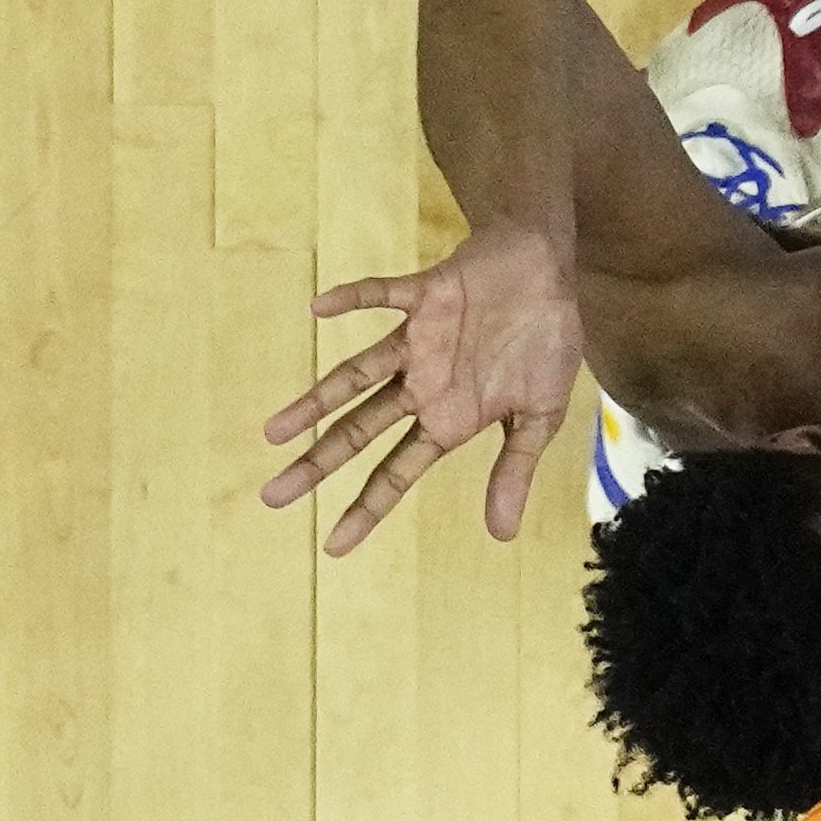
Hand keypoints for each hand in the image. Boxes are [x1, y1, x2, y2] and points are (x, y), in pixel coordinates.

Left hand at [259, 224, 584, 553]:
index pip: (397, 471)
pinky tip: (320, 309)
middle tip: (273, 497)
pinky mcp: (425, 296)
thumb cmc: (547, 343)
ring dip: (316, 400)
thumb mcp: (541, 417)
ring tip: (273, 432)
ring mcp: (418, 342)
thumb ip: (514, 470)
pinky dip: (353, 299)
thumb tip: (500, 535)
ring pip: (354, 375)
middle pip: (358, 430)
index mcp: (449, 419)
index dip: (367, 508)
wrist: (548, 273)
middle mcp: (423, 385)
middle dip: (317, 462)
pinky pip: (382, 295)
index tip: (333, 547)